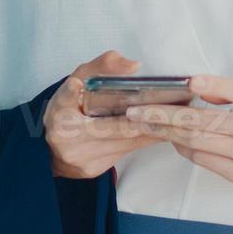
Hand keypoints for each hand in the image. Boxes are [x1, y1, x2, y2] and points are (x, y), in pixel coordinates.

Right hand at [43, 50, 166, 178]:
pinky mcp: (93, 168)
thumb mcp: (79, 81)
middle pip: (110, 124)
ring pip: (126, 139)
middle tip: (171, 105)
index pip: (64, 99)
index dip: (71, 93)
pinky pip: (128, 150)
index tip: (76, 85)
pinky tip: (166, 129)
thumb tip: (133, 65)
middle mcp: (66, 135)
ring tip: (177, 116)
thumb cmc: (71, 108)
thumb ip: (102, 66)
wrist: (54, 150)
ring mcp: (80, 155)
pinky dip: (148, 138)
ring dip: (153, 127)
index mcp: (59, 109)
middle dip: (142, 115)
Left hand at [126, 73, 232, 187]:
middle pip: (204, 122)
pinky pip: (204, 160)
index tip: (191, 81)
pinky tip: (170, 138)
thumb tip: (200, 90)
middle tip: (136, 108)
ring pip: (197, 142)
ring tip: (143, 123)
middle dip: (165, 115)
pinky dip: (184, 148)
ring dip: (166, 132)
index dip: (215, 87)